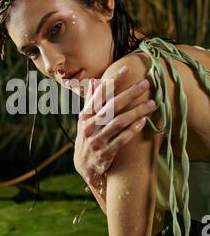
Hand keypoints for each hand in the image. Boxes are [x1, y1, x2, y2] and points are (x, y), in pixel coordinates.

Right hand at [73, 66, 155, 184]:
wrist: (84, 166)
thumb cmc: (88, 137)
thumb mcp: (85, 120)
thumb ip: (91, 101)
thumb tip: (95, 81)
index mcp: (85, 115)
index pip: (100, 94)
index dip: (113, 81)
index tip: (126, 69)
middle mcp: (89, 126)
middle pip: (112, 106)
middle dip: (130, 93)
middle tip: (145, 83)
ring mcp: (97, 141)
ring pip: (119, 122)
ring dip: (136, 111)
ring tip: (151, 103)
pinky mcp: (105, 154)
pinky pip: (121, 140)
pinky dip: (132, 130)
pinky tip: (143, 121)